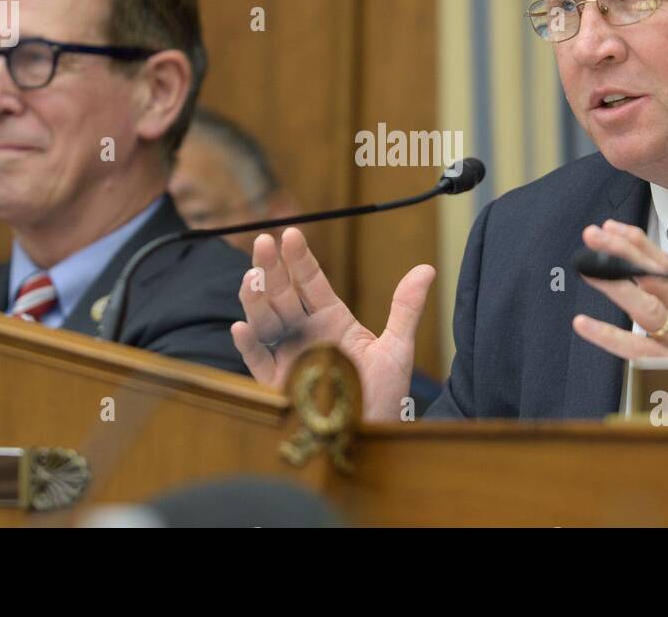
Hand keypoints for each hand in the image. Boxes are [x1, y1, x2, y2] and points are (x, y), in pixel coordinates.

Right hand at [230, 227, 435, 421]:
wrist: (372, 434)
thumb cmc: (384, 394)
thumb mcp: (397, 348)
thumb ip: (405, 308)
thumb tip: (427, 268)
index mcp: (331, 319)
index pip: (312, 282)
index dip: (300, 259)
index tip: (291, 234)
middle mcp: (306, 332)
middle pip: (283, 294)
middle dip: (272, 268)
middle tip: (264, 242)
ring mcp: (289, 356)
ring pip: (266, 321)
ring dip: (256, 300)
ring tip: (252, 277)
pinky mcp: (278, 384)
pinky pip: (258, 362)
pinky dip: (248, 346)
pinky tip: (241, 327)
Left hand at [572, 219, 667, 358]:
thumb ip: (657, 300)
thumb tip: (619, 262)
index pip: (665, 267)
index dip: (639, 244)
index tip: (610, 226)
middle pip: (658, 280)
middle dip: (625, 253)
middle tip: (593, 235)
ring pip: (648, 310)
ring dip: (616, 285)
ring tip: (586, 268)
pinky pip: (635, 351)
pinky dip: (608, 335)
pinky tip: (582, 323)